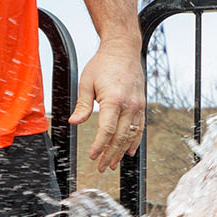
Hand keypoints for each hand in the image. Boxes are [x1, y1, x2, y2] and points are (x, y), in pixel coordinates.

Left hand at [73, 43, 147, 172]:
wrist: (123, 50)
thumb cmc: (103, 64)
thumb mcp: (86, 82)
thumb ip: (82, 105)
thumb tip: (74, 122)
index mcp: (114, 100)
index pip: (107, 130)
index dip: (99, 146)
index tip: (92, 156)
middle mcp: (129, 105)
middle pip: (120, 136)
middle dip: (110, 154)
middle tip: (101, 167)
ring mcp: (138, 105)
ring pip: (131, 135)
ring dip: (121, 151)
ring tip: (112, 164)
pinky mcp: (141, 104)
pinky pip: (139, 127)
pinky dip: (134, 141)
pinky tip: (129, 151)